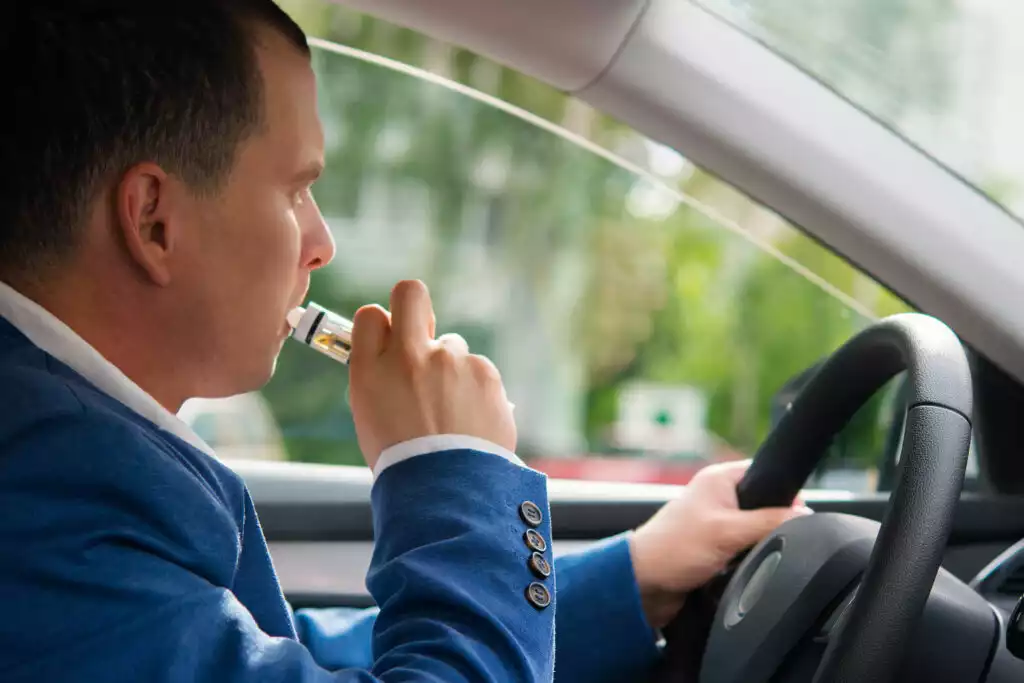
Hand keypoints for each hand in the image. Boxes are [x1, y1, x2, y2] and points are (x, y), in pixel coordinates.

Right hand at [347, 280, 515, 469]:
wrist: (447, 489)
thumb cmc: (404, 462)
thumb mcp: (371, 417)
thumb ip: (381, 378)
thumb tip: (393, 360)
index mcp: (370, 370)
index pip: (370, 315)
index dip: (382, 326)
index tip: (389, 341)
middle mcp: (408, 355)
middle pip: (410, 293)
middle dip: (414, 305)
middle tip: (422, 332)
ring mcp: (449, 360)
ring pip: (450, 345)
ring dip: (451, 369)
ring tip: (452, 413)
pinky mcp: (483, 371)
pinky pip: (476, 369)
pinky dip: (475, 390)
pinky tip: (471, 420)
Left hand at [628, 460, 811, 628]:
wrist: (643, 584)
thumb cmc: (672, 549)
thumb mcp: (728, 532)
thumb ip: (768, 522)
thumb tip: (804, 516)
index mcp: (719, 480)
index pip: (766, 473)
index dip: (785, 492)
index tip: (796, 513)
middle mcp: (718, 497)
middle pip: (766, 506)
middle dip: (772, 525)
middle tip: (765, 540)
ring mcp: (716, 524)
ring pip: (757, 532)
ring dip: (756, 546)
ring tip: (745, 557)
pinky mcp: (715, 548)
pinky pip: (745, 551)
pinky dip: (746, 560)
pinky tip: (739, 569)